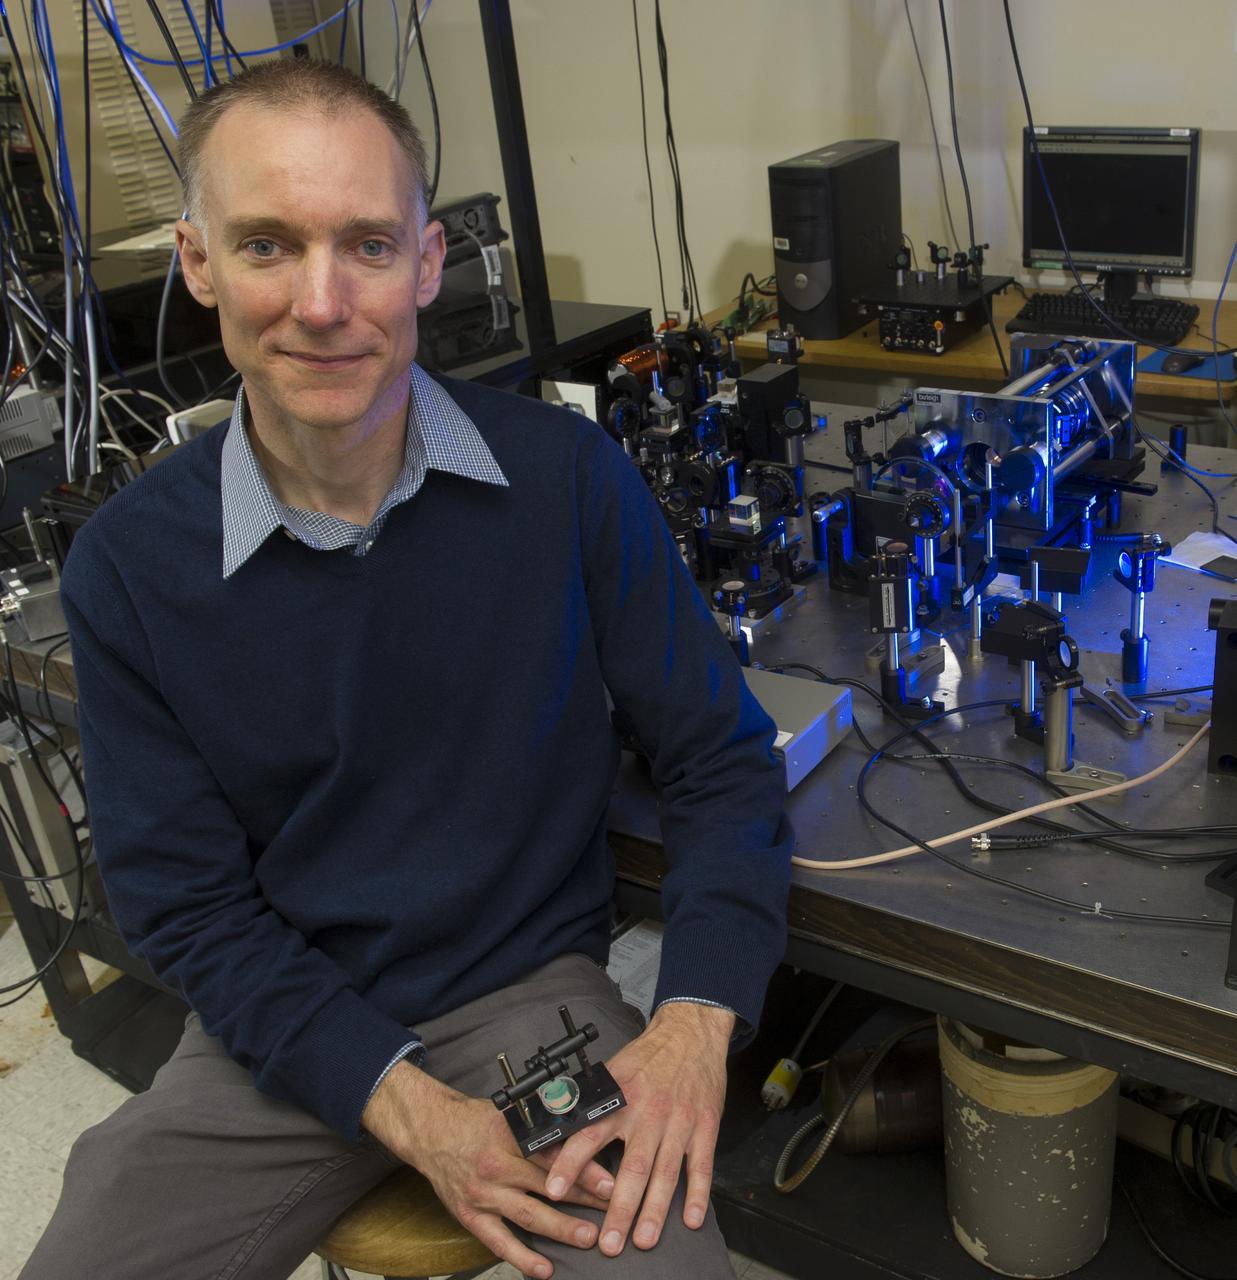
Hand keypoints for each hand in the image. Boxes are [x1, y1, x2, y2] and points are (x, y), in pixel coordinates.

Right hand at [362, 1061, 612, 1277]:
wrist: (430, 1132)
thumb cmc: (474, 1120)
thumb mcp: (508, 1113)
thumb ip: (539, 1124)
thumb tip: (581, 1129)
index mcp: (509, 1136)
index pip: (553, 1155)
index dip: (584, 1170)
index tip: (610, 1182)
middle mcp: (497, 1166)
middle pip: (548, 1186)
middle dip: (583, 1200)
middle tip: (612, 1212)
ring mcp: (483, 1194)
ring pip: (529, 1215)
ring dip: (561, 1229)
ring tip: (588, 1237)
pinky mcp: (471, 1215)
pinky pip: (500, 1241)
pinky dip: (522, 1257)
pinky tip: (544, 1268)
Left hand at [543, 1001, 731, 1256]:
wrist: (689, 1033)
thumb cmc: (647, 1057)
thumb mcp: (613, 1072)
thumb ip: (591, 1103)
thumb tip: (558, 1127)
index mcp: (620, 1100)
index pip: (588, 1135)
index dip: (570, 1164)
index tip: (554, 1191)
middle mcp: (648, 1114)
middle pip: (632, 1168)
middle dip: (619, 1209)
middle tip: (608, 1244)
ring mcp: (678, 1122)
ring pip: (665, 1173)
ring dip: (655, 1211)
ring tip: (644, 1240)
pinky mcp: (704, 1127)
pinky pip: (701, 1166)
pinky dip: (698, 1194)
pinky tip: (691, 1219)